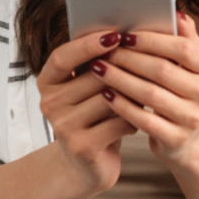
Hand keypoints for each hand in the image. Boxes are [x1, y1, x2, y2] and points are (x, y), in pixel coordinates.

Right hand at [38, 29, 136, 194]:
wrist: (88, 165)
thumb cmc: (94, 118)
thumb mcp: (89, 88)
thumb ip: (99, 63)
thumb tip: (128, 33)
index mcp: (47, 83)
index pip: (62, 58)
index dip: (86, 45)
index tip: (115, 34)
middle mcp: (49, 104)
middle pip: (92, 77)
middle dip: (124, 69)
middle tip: (151, 62)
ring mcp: (63, 127)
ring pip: (109, 99)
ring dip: (132, 95)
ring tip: (145, 94)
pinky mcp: (82, 146)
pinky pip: (118, 121)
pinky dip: (133, 119)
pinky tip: (137, 120)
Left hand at [94, 13, 198, 167]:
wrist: (185, 136)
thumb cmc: (180, 92)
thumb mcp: (186, 64)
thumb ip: (183, 37)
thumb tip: (176, 13)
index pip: (183, 49)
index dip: (152, 41)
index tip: (126, 35)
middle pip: (162, 70)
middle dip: (129, 59)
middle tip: (106, 51)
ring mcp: (192, 118)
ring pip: (150, 94)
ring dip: (120, 79)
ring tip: (100, 69)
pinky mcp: (175, 138)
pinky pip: (143, 119)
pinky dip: (122, 105)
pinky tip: (106, 94)